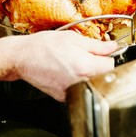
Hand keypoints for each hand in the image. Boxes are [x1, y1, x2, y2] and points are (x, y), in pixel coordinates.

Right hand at [3, 30, 117, 101]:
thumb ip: (97, 45)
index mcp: (85, 67)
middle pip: (103, 77)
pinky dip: (77, 82)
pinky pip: (79, 90)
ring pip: (91, 84)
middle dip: (98, 66)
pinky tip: (66, 72)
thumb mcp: (73, 39)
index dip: (107, 56)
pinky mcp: (63, 97)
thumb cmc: (44, 46)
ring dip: (88, 75)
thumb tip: (113, 47)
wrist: (22, 58)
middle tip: (85, 56)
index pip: (111, 65)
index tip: (101, 52)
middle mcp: (80, 83)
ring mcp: (71, 92)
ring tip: (74, 63)